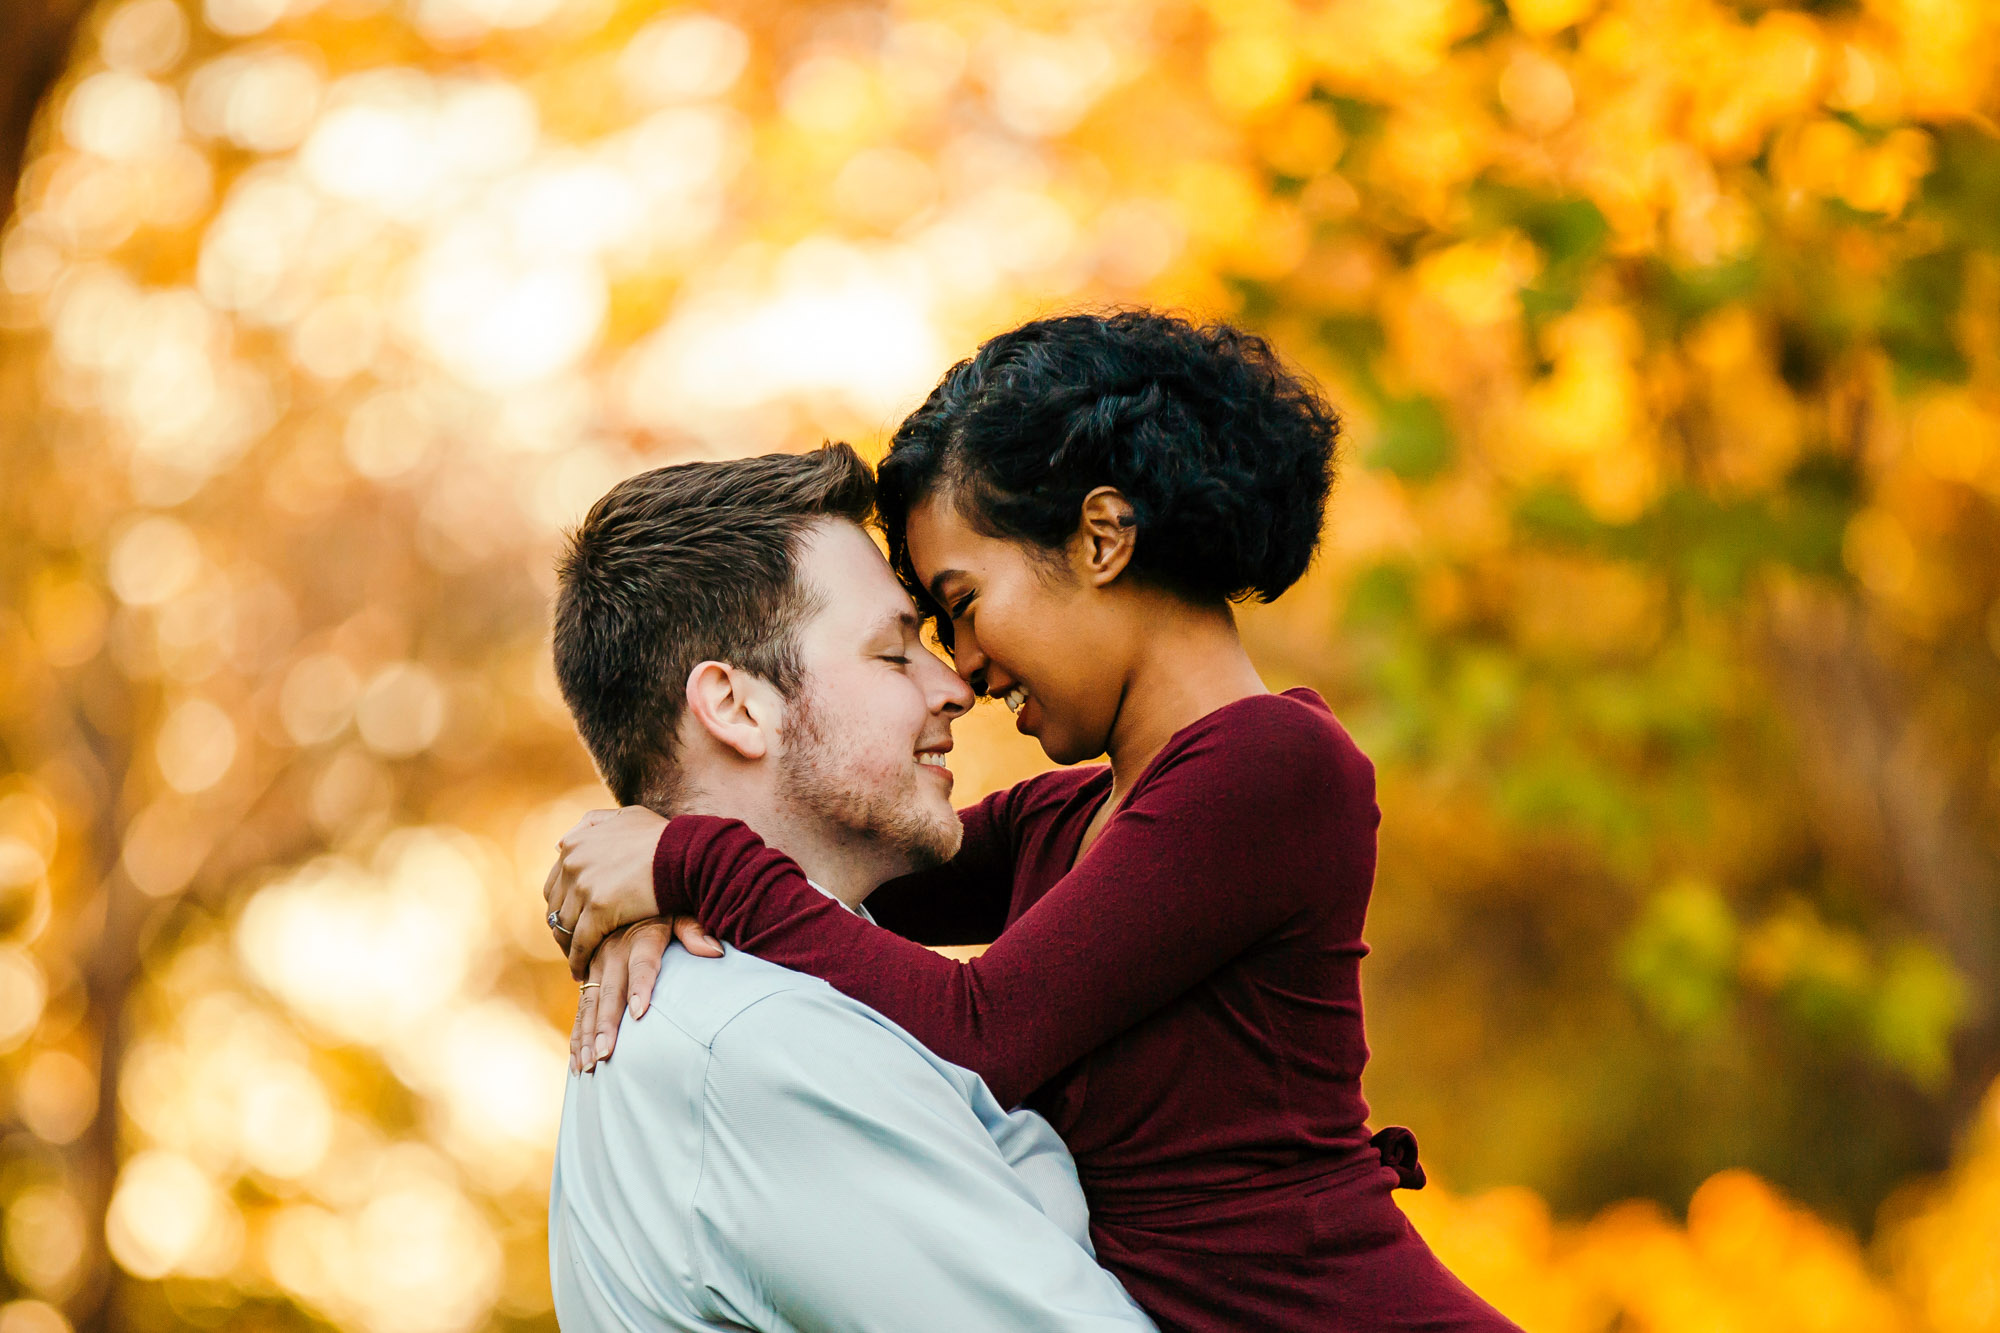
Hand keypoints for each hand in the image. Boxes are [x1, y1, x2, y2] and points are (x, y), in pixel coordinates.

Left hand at [544, 805, 692, 978]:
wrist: (687, 853)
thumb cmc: (663, 837)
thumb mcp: (625, 816)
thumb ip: (592, 824)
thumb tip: (560, 844)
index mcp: (575, 844)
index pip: (556, 883)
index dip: (563, 904)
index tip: (572, 919)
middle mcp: (573, 863)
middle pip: (557, 906)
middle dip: (563, 926)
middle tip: (572, 944)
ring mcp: (584, 886)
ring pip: (566, 926)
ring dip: (568, 946)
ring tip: (576, 960)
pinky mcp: (599, 910)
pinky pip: (581, 942)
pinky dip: (578, 960)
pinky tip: (581, 972)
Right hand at [570, 915, 721, 1072]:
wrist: (624, 898)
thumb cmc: (660, 911)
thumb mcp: (679, 913)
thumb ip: (693, 931)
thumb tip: (716, 951)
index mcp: (641, 938)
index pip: (643, 965)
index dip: (640, 987)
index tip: (640, 1012)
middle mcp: (614, 952)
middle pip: (610, 992)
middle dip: (606, 1025)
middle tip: (604, 1054)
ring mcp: (596, 965)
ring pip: (590, 1004)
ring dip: (587, 1036)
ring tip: (588, 1065)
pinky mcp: (587, 976)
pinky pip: (580, 1009)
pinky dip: (577, 1035)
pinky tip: (576, 1062)